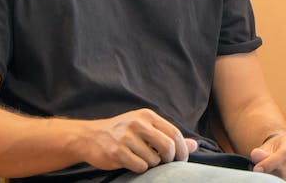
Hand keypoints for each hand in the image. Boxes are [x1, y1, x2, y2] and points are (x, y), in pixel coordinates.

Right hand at [79, 108, 197, 172]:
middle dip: (170, 159)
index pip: (174, 133)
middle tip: (166, 163)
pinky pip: (140, 166)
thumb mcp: (146, 128)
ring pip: (153, 159)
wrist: (91, 137)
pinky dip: (140, 168)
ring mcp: (126, 137)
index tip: (181, 159)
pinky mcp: (117, 151)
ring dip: (152, 164)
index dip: (182, 149)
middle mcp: (138, 123)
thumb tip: (194, 145)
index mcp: (147, 115)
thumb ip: (169, 136)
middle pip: (167, 146)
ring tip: (142, 159)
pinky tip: (132, 162)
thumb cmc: (123, 133)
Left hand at [250, 132, 285, 181]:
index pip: (285, 153)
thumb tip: (255, 155)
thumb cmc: (275, 148)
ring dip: (274, 177)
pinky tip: (275, 174)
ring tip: (267, 171)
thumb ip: (261, 151)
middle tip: (259, 171)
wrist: (284, 150)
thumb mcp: (266, 147)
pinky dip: (280, 181)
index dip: (270, 163)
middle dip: (270, 172)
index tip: (257, 168)